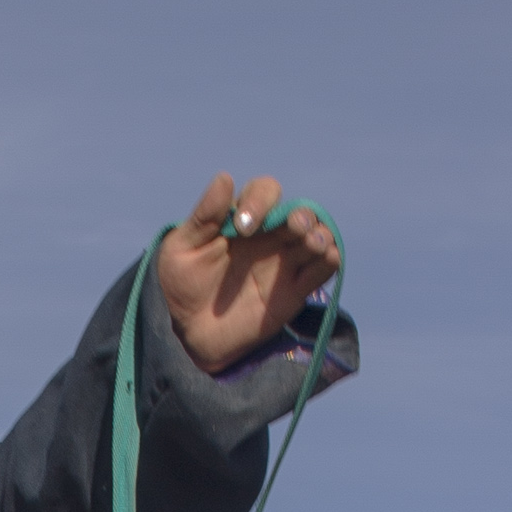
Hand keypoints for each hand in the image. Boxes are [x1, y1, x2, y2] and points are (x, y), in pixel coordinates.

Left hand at [157, 175, 339, 373]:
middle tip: (293, 227)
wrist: (187, 333)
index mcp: (244, 218)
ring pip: (316, 238)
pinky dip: (331, 261)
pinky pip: (322, 270)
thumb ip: (204, 216)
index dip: (260, 201)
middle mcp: (269, 236)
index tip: (243, 226)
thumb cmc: (180, 285)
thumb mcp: (182, 248)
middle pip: (298, 214)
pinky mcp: (294, 291)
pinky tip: (327, 258)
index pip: (264, 193)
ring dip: (320, 235)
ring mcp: (284, 263)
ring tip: (312, 243)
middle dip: (300, 216)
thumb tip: (225, 178)